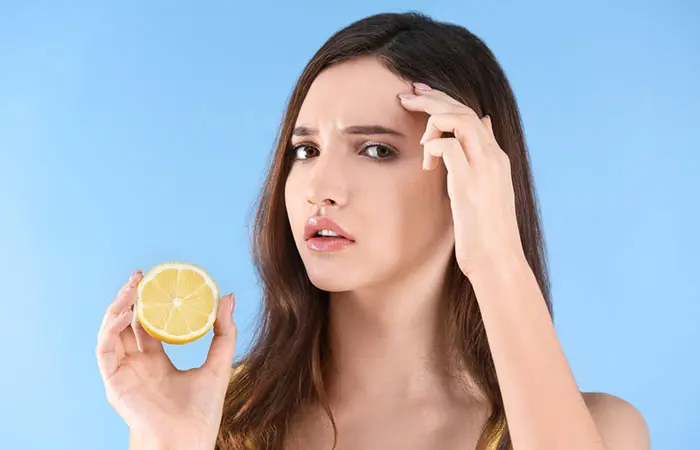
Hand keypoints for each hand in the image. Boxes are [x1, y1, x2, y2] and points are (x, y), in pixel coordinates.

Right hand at [96, 270, 236, 448]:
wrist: (188, 438)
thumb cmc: (203, 410)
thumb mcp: (219, 363)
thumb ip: (224, 332)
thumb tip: (229, 297)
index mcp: (157, 361)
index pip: (146, 326)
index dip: (148, 303)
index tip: (155, 279)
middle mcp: (137, 364)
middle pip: (126, 324)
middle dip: (130, 298)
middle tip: (140, 275)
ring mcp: (123, 372)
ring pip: (111, 331)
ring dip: (118, 307)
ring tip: (133, 287)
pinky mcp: (113, 381)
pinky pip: (105, 349)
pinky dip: (110, 328)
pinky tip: (125, 311)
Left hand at [399, 82, 525, 276]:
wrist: (498, 260)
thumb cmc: (487, 232)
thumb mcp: (486, 192)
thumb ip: (480, 162)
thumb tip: (481, 129)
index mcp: (496, 157)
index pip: (471, 114)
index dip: (445, 99)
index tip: (421, 93)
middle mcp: (493, 156)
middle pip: (463, 110)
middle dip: (432, 97)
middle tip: (406, 94)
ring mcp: (483, 167)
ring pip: (458, 119)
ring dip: (431, 117)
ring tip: (417, 134)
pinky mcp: (469, 182)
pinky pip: (446, 146)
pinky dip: (432, 147)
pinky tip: (426, 165)